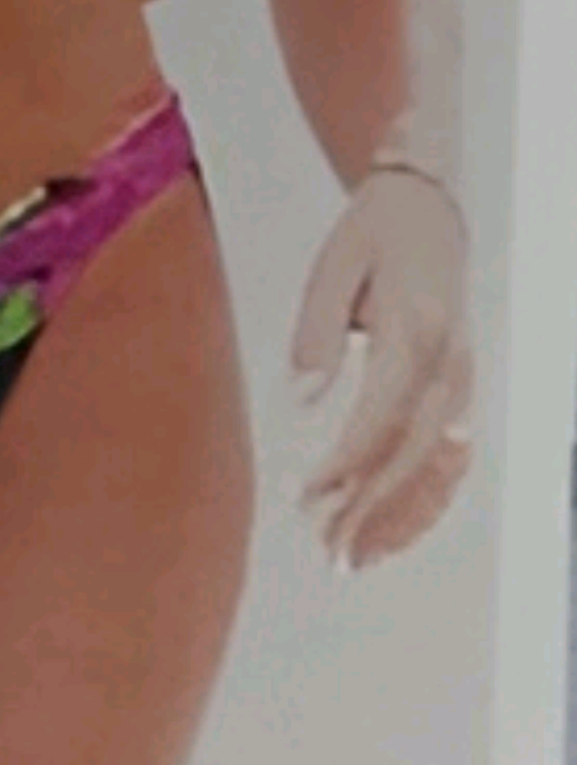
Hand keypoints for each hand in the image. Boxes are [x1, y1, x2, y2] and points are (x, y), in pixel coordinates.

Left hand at [290, 169, 473, 571]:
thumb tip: (302, 401)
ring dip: (399, 514)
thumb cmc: (374, 233)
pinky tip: (396, 529)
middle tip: (330, 552)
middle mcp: (448, 361)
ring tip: (356, 558)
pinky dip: (427, 496)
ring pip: (438, 463)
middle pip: (412, 450)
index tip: (307, 498)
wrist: (427, 206)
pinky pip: (451, 453)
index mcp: (414, 329)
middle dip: (371, 507)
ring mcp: (461, 377)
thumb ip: (316, 335)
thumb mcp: (332, 268)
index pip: (380, 414)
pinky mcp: (461, 386)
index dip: (345, 464)